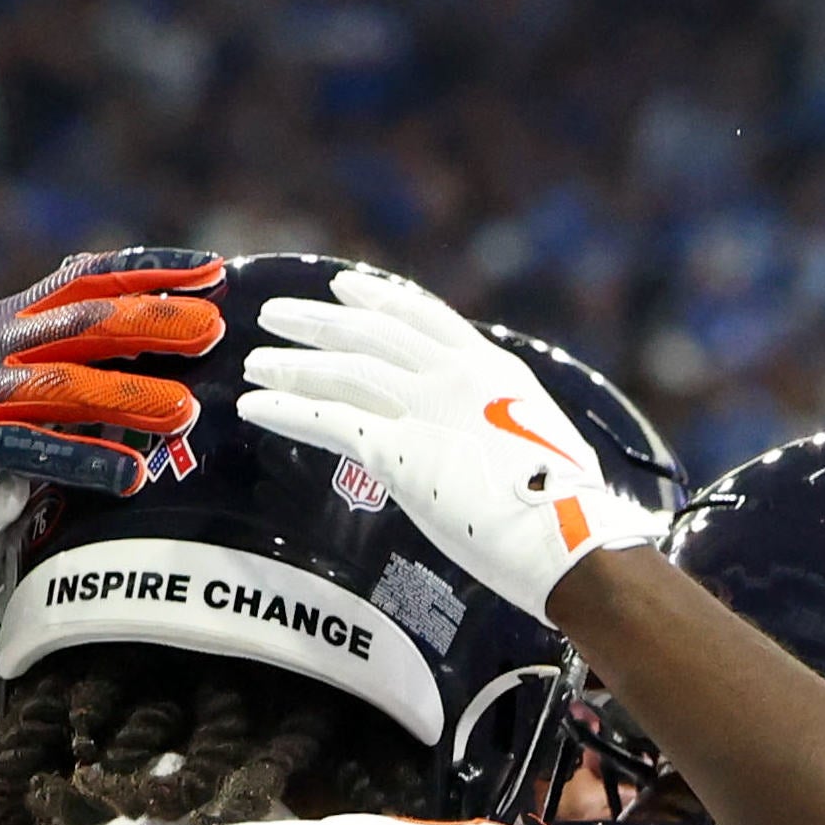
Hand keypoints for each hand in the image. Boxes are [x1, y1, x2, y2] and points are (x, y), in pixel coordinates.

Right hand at [0, 253, 223, 575]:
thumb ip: (51, 347)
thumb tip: (123, 325)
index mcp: (5, 321)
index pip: (86, 279)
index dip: (151, 272)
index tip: (213, 272)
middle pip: (82, 322)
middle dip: (151, 323)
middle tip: (214, 330)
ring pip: (61, 385)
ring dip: (128, 397)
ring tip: (187, 411)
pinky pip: (27, 452)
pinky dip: (81, 460)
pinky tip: (128, 475)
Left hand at [237, 270, 666, 621]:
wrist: (570, 538)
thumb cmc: (569, 508)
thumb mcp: (541, 440)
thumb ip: (502, 423)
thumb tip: (490, 439)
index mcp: (492, 368)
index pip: (423, 315)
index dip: (378, 298)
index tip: (344, 287)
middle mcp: (453, 374)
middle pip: (370, 333)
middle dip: (318, 321)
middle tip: (276, 314)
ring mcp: (423, 407)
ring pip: (341, 370)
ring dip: (292, 364)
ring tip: (256, 362)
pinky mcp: (397, 450)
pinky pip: (327, 420)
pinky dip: (286, 410)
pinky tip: (255, 407)